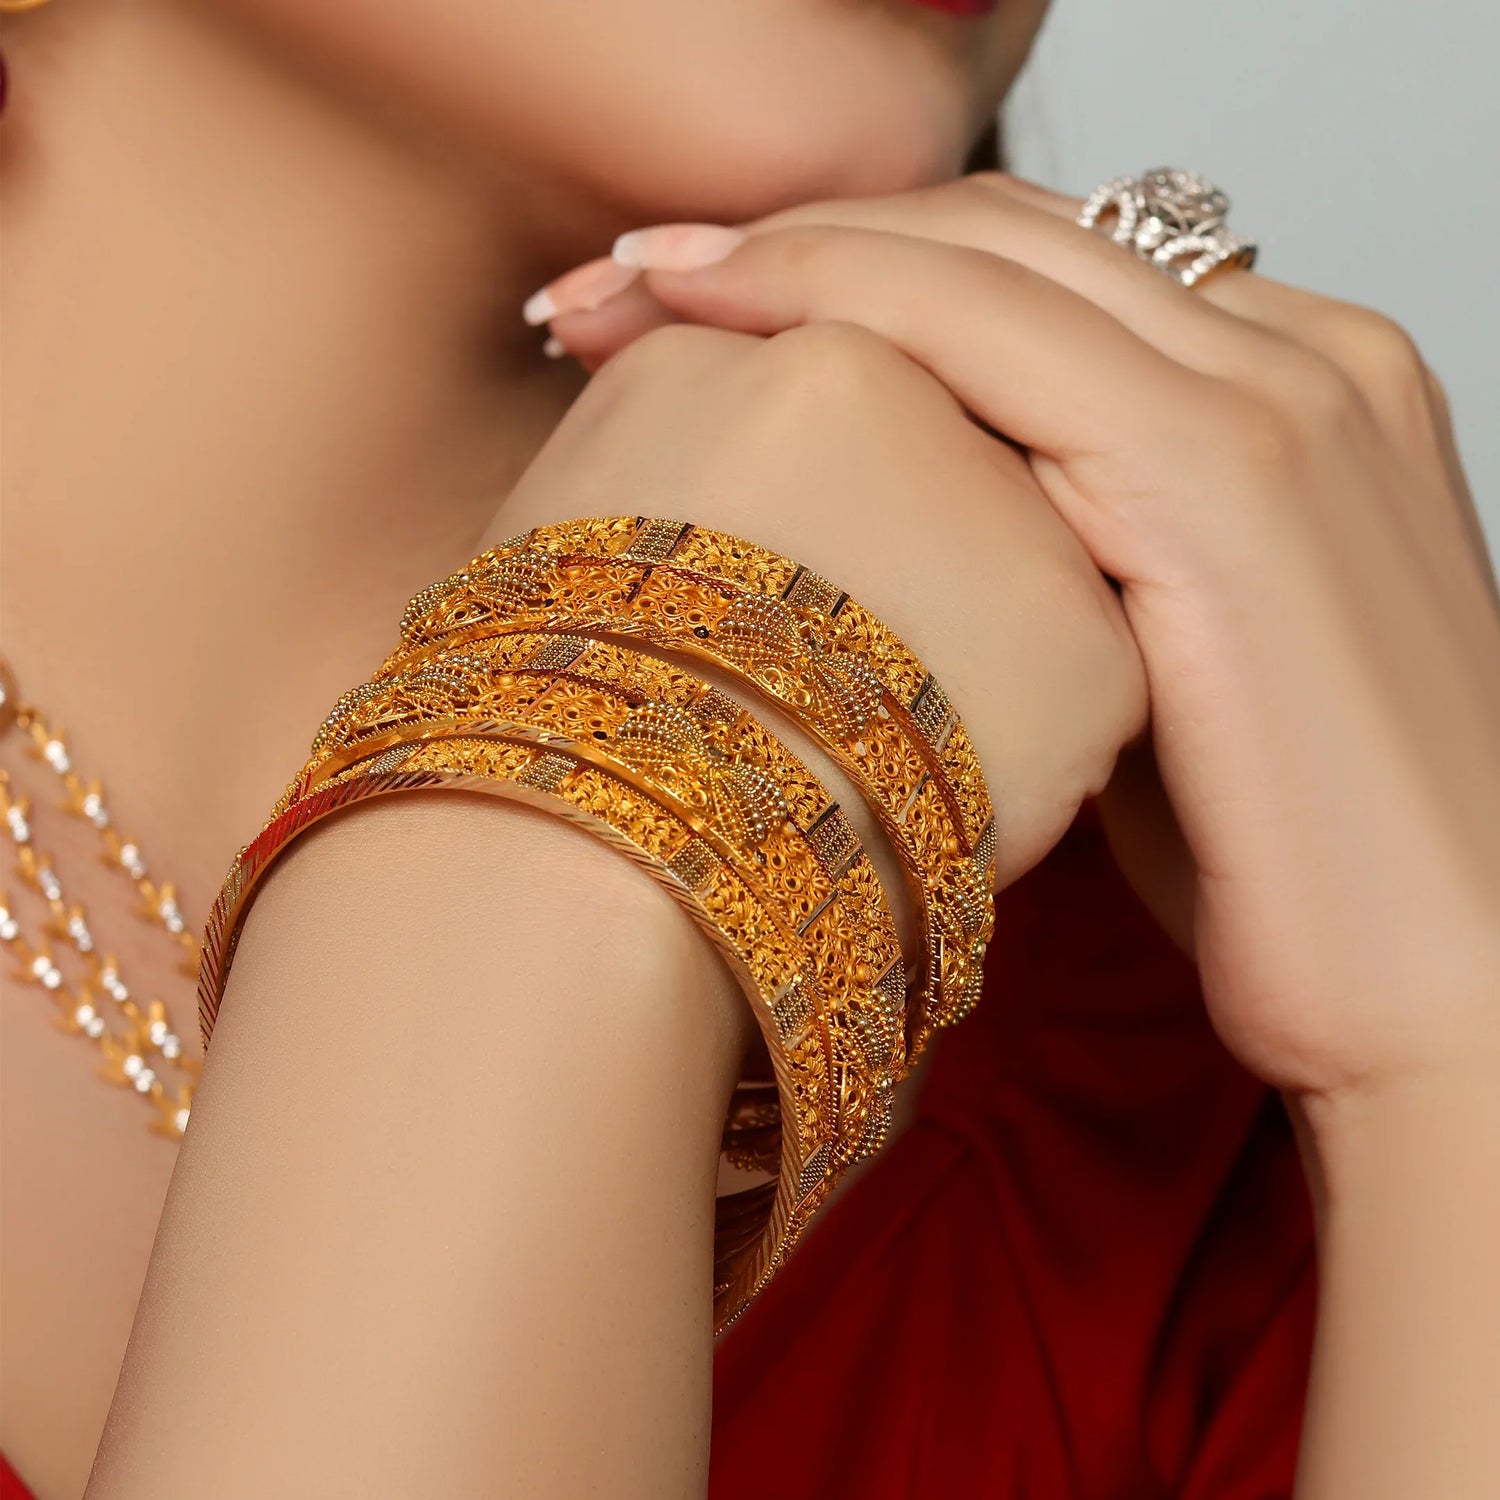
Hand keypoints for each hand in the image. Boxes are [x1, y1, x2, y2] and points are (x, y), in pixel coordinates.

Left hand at [530, 172, 1499, 1107]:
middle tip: (621, 279)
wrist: (1441, 988)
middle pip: (999, 234)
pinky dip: (835, 298)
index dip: (855, 267)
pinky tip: (708, 310)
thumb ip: (1063, 557)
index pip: (1038, 274)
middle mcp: (1302, 352)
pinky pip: (990, 334)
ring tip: (620, 282)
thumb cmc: (1283, 858)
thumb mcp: (1155, 662)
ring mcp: (1279, 397)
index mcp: (1292, 389)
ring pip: (983, 254)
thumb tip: (910, 529)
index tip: (690, 308)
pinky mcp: (1228, 477)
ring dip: (780, 247)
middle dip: (789, 234)